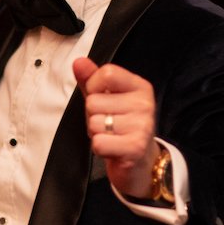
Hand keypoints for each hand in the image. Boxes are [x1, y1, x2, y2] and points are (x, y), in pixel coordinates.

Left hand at [74, 58, 157, 198]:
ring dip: (96, 133)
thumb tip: (78, 62)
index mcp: (140, 87)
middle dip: (93, 116)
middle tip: (109, 125)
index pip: (106, 73)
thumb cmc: (120, 127)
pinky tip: (113, 148)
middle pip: (94, 101)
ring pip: (94, 123)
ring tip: (111, 136)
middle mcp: (144, 104)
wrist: (140, 162)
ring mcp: (142, 126)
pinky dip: (99, 148)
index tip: (103, 99)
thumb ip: (91, 80)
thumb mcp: (106, 99)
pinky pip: (98, 142)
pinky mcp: (135, 147)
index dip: (93, 87)